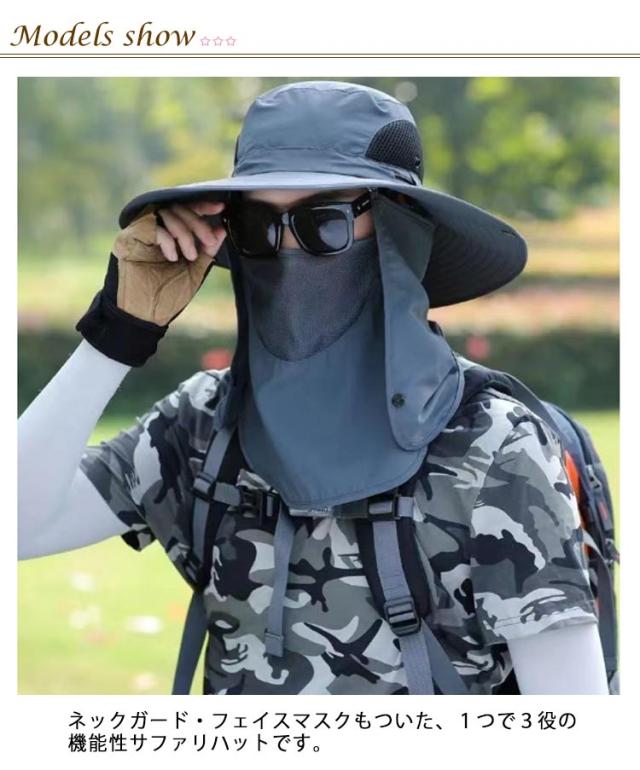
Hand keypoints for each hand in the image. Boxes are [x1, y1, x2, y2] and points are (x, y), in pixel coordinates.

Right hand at [75, 199, 226, 366]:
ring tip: (190, 255)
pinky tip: (172, 256)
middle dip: (198, 223)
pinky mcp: (129, 237)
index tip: (220, 208)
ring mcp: (142, 232)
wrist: (144, 316)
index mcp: (173, 235)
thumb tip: (221, 230)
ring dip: (184, 232)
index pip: (187, 211)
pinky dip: (167, 239)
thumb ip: (206, 252)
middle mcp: (157, 229)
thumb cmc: (167, 296)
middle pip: (178, 208)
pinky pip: (151, 225)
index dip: (203, 206)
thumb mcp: (194, 272)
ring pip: (166, 213)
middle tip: (208, 241)